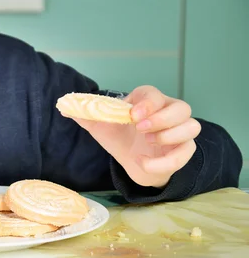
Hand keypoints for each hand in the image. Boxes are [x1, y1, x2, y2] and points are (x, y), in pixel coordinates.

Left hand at [70, 86, 201, 187]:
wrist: (134, 163)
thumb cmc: (121, 139)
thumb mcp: (101, 128)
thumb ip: (86, 115)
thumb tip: (64, 106)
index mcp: (149, 103)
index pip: (154, 94)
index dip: (147, 102)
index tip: (133, 114)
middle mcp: (169, 114)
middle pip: (182, 108)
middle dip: (162, 118)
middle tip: (141, 128)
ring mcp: (179, 133)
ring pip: (192, 127)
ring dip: (171, 134)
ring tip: (148, 141)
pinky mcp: (183, 152)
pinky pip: (183, 155)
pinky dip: (163, 161)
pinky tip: (142, 162)